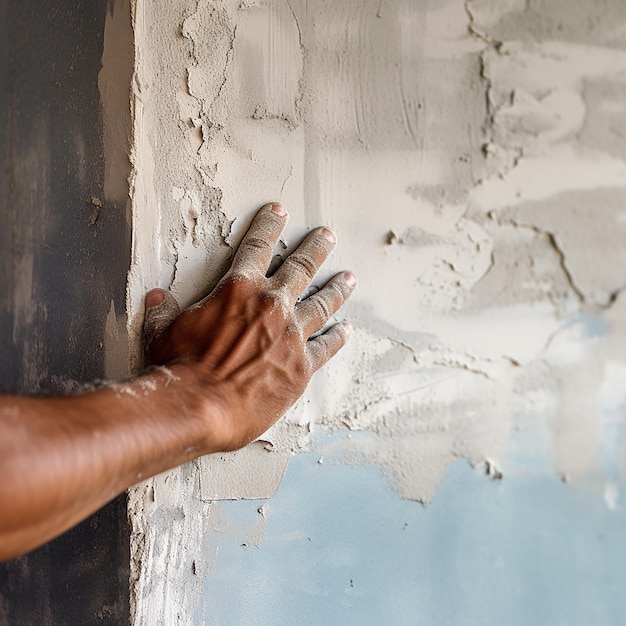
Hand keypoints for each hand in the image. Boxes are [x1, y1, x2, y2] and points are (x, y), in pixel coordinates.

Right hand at [142, 203, 355, 451]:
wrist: (201, 406)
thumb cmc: (180, 368)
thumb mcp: (164, 332)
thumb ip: (163, 312)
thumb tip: (154, 299)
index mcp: (239, 290)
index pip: (257, 246)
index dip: (269, 226)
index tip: (280, 212)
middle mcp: (271, 305)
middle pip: (301, 267)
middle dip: (316, 248)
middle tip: (328, 236)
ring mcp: (291, 335)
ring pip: (322, 303)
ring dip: (336, 289)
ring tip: (349, 279)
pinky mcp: (302, 365)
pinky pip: (326, 346)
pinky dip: (337, 337)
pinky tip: (346, 330)